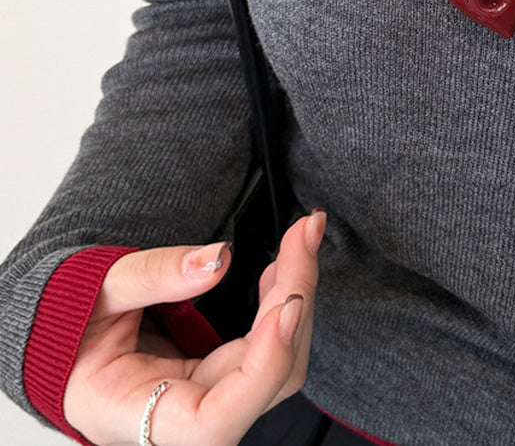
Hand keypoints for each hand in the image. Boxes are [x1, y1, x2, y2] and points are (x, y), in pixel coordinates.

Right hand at [63, 210, 326, 445]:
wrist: (71, 341)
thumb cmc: (70, 330)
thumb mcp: (96, 293)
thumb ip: (152, 276)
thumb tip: (219, 259)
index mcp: (141, 417)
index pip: (216, 422)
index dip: (263, 367)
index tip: (288, 306)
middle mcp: (189, 418)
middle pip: (268, 377)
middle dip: (295, 297)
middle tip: (305, 232)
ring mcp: (215, 396)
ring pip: (281, 359)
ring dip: (298, 292)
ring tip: (301, 236)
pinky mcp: (228, 372)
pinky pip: (271, 344)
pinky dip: (284, 298)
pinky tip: (284, 263)